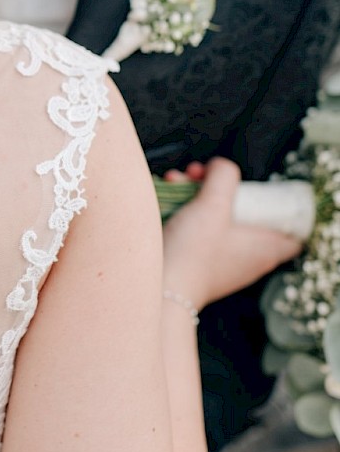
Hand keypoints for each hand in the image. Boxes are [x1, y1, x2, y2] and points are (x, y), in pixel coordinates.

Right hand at [162, 159, 301, 308]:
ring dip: (202, 196)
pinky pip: (202, 231)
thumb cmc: (193, 251)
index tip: (268, 195)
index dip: (285, 212)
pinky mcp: (200, 264)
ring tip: (182, 179)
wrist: (159, 285)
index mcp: (265, 249)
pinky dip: (189, 213)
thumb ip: (224, 175)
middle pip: (249, 215)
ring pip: (221, 219)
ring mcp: (224, 263)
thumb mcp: (214, 203)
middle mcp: (249, 259)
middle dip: (226, 189)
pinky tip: (171, 194)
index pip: (293, 235)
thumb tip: (221, 166)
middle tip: (207, 176)